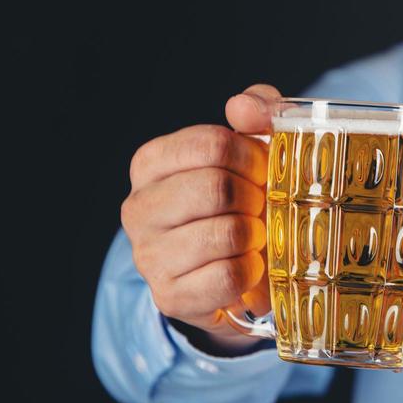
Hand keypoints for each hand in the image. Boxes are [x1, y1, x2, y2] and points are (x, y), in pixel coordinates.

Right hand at [120, 83, 280, 352]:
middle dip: (255, 197)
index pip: (210, 144)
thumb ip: (257, 111)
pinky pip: (228, 277)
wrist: (236, 268)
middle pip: (216, 188)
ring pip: (225, 234)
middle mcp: (138, 207)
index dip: (251, 156)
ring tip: (256, 236)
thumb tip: (241, 106)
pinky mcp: (169, 296)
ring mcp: (148, 255)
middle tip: (263, 207)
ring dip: (255, 236)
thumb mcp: (254, 146)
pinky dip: (251, 272)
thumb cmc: (244, 198)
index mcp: (151, 162)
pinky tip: (249, 267)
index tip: (262, 170)